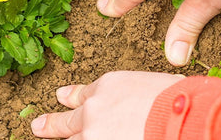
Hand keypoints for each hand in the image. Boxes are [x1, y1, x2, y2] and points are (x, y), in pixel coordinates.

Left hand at [31, 71, 184, 138]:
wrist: (183, 119)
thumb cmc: (180, 101)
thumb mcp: (154, 86)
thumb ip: (135, 96)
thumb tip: (137, 107)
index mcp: (108, 87)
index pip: (85, 95)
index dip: (73, 99)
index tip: (63, 98)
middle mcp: (94, 110)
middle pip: (67, 121)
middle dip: (51, 124)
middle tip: (37, 127)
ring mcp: (92, 135)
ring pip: (72, 139)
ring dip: (60, 136)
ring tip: (43, 134)